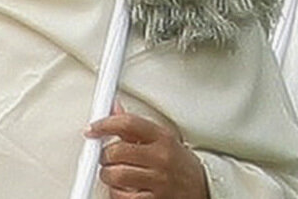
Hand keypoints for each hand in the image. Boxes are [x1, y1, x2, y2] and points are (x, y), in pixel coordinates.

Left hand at [85, 101, 208, 198]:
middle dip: (104, 155)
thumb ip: (134, 126)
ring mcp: (160, 181)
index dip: (104, 124)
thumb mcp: (161, 138)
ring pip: (116, 175)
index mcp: (162, 138)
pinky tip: (121, 188)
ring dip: (107, 174)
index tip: (92, 129)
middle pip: (117, 150)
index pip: (128, 124)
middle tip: (106, 156)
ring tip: (113, 173)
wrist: (204, 188)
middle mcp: (162, 158)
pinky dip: (116, 193)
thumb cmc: (178, 162)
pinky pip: (123, 197)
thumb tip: (114, 108)